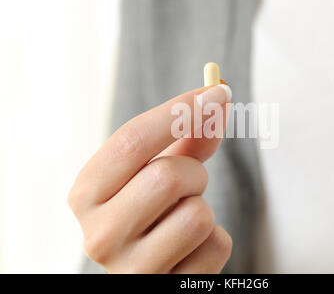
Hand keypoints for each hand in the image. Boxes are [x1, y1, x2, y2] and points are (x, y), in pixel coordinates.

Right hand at [68, 85, 231, 272]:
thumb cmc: (152, 212)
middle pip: (167, 177)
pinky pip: (216, 246)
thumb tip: (218, 96)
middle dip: (193, 172)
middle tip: (188, 184)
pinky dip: (215, 240)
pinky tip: (191, 250)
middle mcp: (98, 235)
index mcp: (85, 194)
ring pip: (197, 215)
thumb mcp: (157, 170)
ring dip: (204, 208)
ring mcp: (131, 270)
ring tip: (182, 219)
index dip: (180, 111)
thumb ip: (185, 136)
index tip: (218, 91)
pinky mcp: (165, 290)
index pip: (131, 140)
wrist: (150, 270)